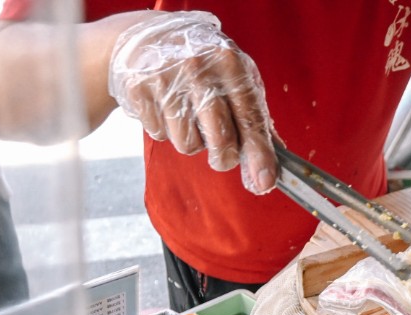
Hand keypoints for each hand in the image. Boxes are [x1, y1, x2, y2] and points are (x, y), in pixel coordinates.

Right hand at [108, 11, 277, 193]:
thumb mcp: (235, 78)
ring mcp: (166, 78)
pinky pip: (160, 135)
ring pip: (188, 145)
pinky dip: (166, 129)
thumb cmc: (203, 64)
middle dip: (225, 158)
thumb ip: (256, 118)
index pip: (250, 118)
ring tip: (188, 113)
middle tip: (223, 154)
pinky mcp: (139, 89)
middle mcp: (199, 68)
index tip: (264, 182)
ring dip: (192, 140)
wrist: (147, 36)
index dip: (259, 154)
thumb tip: (271, 165)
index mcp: (230, 64)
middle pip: (221, 140)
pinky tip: (165, 106)